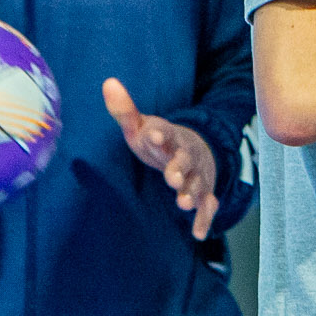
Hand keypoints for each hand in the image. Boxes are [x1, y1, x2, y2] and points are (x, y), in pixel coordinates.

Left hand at [103, 79, 220, 239]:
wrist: (195, 149)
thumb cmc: (159, 141)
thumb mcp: (141, 126)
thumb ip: (124, 110)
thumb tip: (108, 82)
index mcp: (168, 137)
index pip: (164, 133)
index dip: (159, 134)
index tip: (153, 134)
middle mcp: (185, 155)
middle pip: (184, 161)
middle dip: (178, 169)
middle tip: (171, 178)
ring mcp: (196, 175)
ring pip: (197, 183)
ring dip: (191, 193)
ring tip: (183, 203)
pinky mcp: (204, 192)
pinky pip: (207, 206)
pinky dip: (205, 219)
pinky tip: (198, 234)